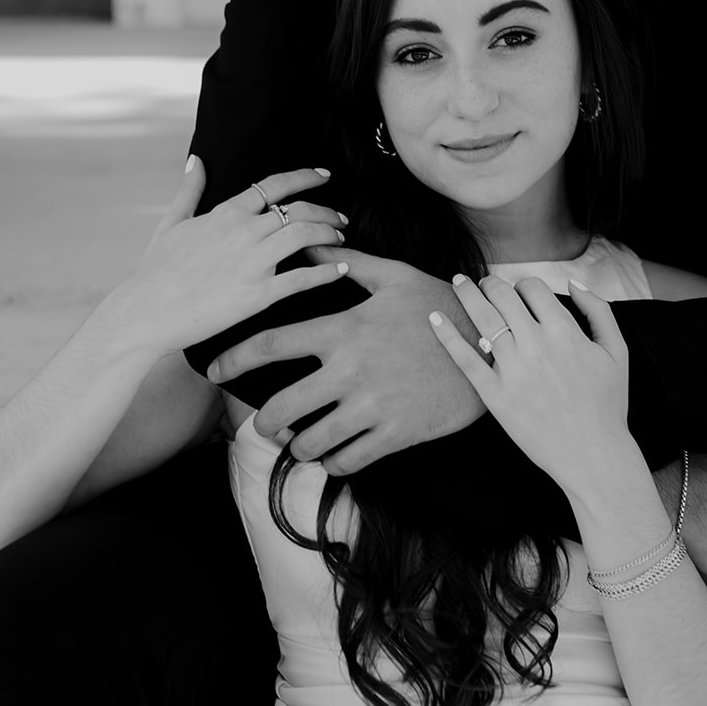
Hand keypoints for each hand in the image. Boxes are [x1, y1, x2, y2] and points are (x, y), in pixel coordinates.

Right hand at [106, 160, 347, 355]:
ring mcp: (252, 262)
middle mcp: (243, 231)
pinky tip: (342, 269)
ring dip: (330, 234)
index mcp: (225, 213)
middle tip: (341, 218)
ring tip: (341, 239)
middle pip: (299, 210)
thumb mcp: (171, 223)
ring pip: (305, 235)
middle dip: (326, 211)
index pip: (275, 185)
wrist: (145, 312)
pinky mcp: (258, 294)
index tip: (324, 175)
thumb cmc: (155, 271)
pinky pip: (302, 278)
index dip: (304, 176)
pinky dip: (327, 271)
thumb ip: (189, 190)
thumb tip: (197, 159)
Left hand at [207, 249, 485, 472]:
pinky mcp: (394, 433)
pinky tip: (334, 452)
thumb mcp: (394, 276)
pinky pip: (345, 462)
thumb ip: (346, 263)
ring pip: (310, 442)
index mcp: (344, 329)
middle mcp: (350, 370)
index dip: (234, 359)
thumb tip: (307, 243)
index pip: (272, 344)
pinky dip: (332, 462)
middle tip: (264, 423)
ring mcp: (372, 405)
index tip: (215, 370)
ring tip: (300, 439)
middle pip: (281, 408)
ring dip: (298, 445)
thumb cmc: (439, 304)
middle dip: (263, 422)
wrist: (491, 345)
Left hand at [429, 272, 631, 498]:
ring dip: (466, 294)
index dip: (524, 285)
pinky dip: (448, 335)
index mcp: (564, 331)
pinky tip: (435, 316)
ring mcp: (512, 369)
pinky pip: (466, 358)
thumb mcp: (617, 351)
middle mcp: (535, 344)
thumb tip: (573, 283)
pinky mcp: (495, 395)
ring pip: (482, 318)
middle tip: (482, 283)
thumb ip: (598, 310)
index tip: (520, 292)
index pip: (532, 288)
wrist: (593, 454)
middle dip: (491, 283)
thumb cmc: (607, 404)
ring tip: (458, 282)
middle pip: (503, 296)